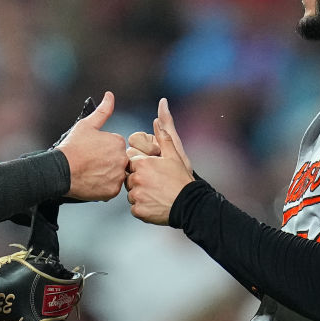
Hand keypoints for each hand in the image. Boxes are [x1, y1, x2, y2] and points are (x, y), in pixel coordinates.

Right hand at [56, 91, 126, 201]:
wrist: (60, 171)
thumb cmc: (72, 147)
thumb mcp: (86, 125)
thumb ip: (102, 111)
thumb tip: (110, 95)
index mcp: (118, 142)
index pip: (116, 147)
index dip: (103, 150)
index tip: (91, 152)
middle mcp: (122, 159)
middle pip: (118, 161)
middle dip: (107, 162)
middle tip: (90, 164)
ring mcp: (118, 176)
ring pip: (116, 175)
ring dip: (107, 175)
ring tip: (91, 173)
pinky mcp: (112, 191)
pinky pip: (112, 188)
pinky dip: (103, 187)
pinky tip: (92, 181)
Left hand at [126, 103, 193, 225]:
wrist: (190, 205)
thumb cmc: (181, 179)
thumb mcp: (174, 154)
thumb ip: (163, 133)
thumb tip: (160, 110)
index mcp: (142, 163)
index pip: (131, 162)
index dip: (142, 166)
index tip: (153, 171)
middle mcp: (136, 178)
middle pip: (129, 178)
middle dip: (139, 180)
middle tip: (155, 184)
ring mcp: (136, 195)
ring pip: (131, 193)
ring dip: (140, 194)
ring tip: (156, 194)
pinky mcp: (138, 210)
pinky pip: (134, 207)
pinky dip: (142, 207)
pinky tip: (154, 204)